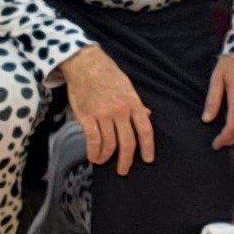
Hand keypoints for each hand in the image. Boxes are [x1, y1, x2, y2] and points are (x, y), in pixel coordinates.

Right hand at [60, 45, 155, 174]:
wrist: (85, 64)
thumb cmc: (107, 74)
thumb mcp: (127, 87)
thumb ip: (136, 104)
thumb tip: (147, 115)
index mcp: (133, 103)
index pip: (145, 130)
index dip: (148, 147)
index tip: (148, 159)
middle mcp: (120, 111)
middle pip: (127, 142)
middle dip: (126, 160)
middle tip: (123, 170)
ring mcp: (103, 114)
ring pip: (109, 144)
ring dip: (106, 157)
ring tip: (103, 161)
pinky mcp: (87, 116)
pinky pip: (92, 140)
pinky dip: (93, 152)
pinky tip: (93, 156)